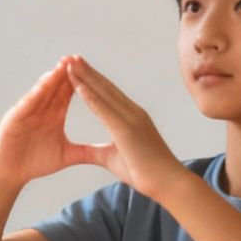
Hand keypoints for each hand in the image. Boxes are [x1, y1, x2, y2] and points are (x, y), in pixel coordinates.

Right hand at [0, 61, 100, 183]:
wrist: (10, 173)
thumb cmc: (35, 163)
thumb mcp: (65, 156)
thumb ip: (85, 151)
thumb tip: (108, 153)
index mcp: (54, 115)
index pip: (69, 93)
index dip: (81, 81)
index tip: (94, 70)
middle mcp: (41, 109)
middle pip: (56, 87)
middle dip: (67, 72)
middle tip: (78, 57)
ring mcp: (27, 112)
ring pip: (42, 92)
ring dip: (51, 78)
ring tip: (62, 65)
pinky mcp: (14, 119)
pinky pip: (26, 104)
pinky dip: (35, 95)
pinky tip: (44, 85)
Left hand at [63, 56, 187, 197]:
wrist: (169, 184)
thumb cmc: (147, 173)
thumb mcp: (115, 159)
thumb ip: (99, 152)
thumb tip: (87, 152)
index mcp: (131, 118)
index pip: (108, 94)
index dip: (93, 80)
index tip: (79, 69)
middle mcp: (132, 113)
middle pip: (105, 87)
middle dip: (87, 72)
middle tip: (71, 57)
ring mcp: (131, 119)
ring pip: (104, 93)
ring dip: (86, 77)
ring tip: (70, 63)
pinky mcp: (127, 130)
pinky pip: (105, 110)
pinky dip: (91, 97)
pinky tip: (79, 86)